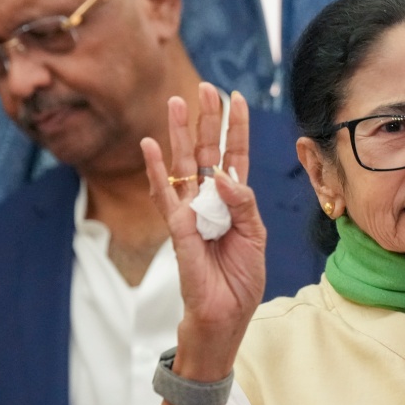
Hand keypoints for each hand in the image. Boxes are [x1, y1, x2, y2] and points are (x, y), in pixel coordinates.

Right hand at [140, 83, 266, 379]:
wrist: (225, 318)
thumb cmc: (240, 280)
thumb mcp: (256, 238)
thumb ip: (245, 204)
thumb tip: (225, 176)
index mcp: (234, 202)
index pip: (234, 156)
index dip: (236, 128)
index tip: (237, 97)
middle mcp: (209, 202)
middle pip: (207, 152)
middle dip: (207, 119)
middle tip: (205, 87)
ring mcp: (190, 212)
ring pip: (183, 165)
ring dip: (179, 133)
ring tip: (175, 102)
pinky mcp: (177, 229)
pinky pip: (164, 195)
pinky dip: (156, 170)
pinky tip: (149, 145)